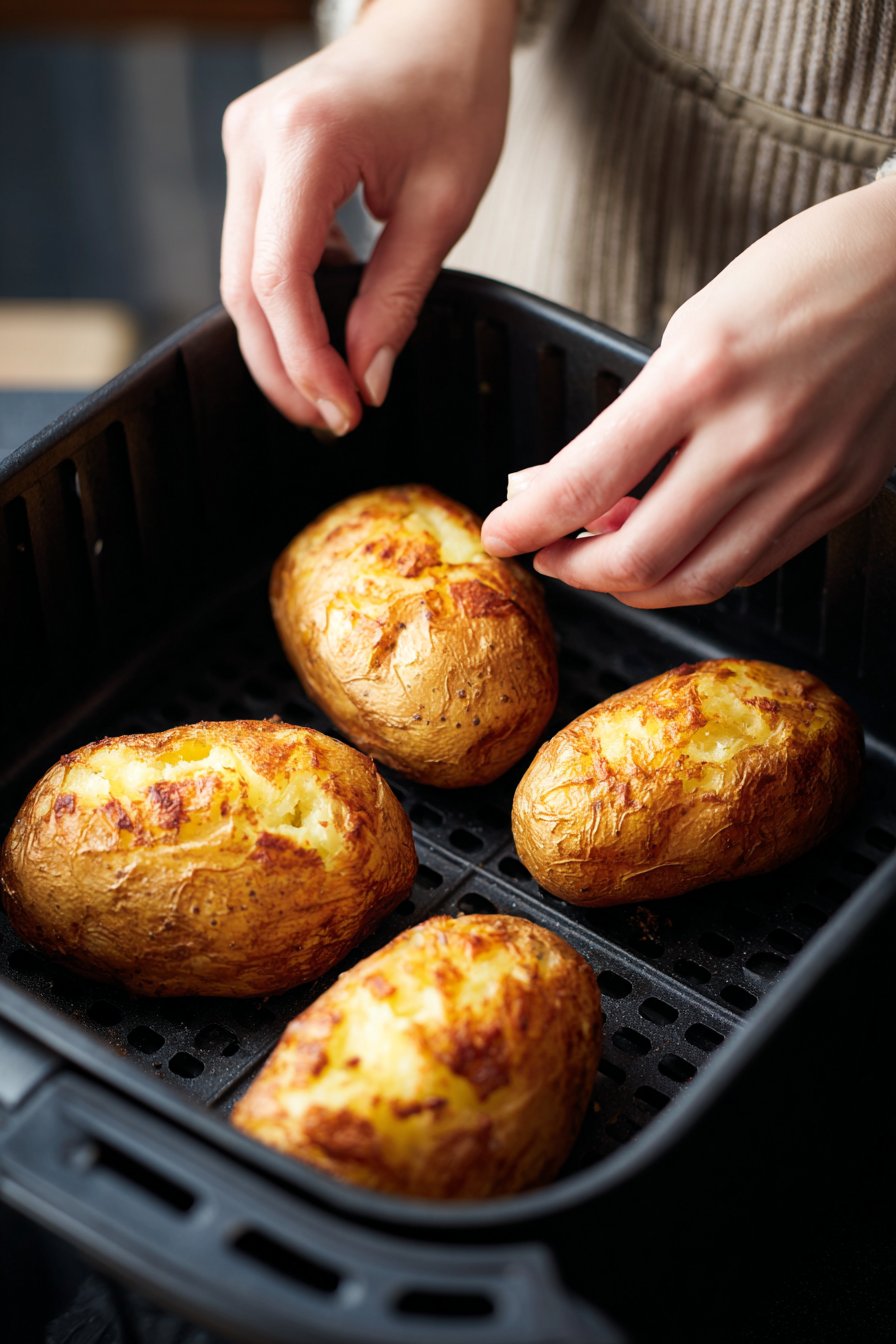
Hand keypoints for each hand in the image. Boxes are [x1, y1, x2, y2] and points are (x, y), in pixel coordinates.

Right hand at [220, 0, 515, 433]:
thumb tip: (367, 380)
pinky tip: (326, 333)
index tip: (343, 409)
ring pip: (239, 276)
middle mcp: (255, 140)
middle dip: (284, 368)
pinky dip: (285, 303)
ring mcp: (245, 146)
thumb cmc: (453, 91)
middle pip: (243, 289)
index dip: (305, 360)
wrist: (438, 19)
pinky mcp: (253, 159)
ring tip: (331, 389)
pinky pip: (254, 250)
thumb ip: (398, 300)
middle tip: (331, 419)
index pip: (278, 280)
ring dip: (280, 344)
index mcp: (305, 142)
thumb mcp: (443, 208)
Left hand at [481, 177, 895, 607]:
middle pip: (637, 558)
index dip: (527, 524)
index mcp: (699, 375)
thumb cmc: (802, 275)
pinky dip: (697, 572)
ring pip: (696, 580)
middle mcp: (751, 438)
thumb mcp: (693, 326)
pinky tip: (676, 549)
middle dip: (575, 570)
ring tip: (607, 561)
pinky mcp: (837, 499)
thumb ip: (636, 415)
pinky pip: (751, 566)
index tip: (504, 534)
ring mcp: (801, 478)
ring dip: (634, 585)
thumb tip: (578, 484)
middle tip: (552, 555)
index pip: (585, 482)